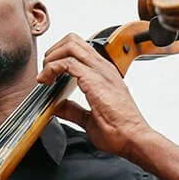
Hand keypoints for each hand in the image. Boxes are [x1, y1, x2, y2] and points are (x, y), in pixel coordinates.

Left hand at [38, 33, 157, 158]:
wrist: (133, 139)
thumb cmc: (119, 131)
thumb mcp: (90, 119)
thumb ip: (73, 110)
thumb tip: (57, 106)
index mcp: (104, 74)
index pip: (80, 49)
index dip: (60, 56)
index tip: (50, 75)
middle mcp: (103, 68)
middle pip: (73, 40)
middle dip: (53, 52)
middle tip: (45, 72)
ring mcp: (100, 72)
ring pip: (70, 45)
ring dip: (51, 58)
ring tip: (45, 77)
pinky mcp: (94, 80)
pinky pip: (67, 63)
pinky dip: (51, 69)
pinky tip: (47, 82)